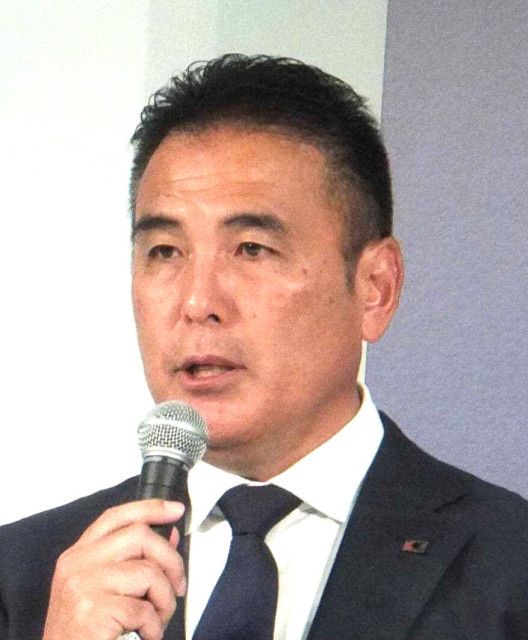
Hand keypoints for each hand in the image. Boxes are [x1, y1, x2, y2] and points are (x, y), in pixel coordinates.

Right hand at [42, 499, 185, 639]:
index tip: (176, 510)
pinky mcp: (93, 612)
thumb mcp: (105, 589)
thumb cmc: (85, 632)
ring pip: (149, 572)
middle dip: (170, 559)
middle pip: (140, 535)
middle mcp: (77, 564)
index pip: (116, 517)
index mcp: (78, 555)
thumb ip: (135, 560)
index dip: (150, 508)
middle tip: (178, 585)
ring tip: (159, 619)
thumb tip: (170, 536)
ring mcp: (83, 585)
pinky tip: (147, 635)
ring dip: (165, 599)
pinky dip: (155, 626)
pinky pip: (144, 609)